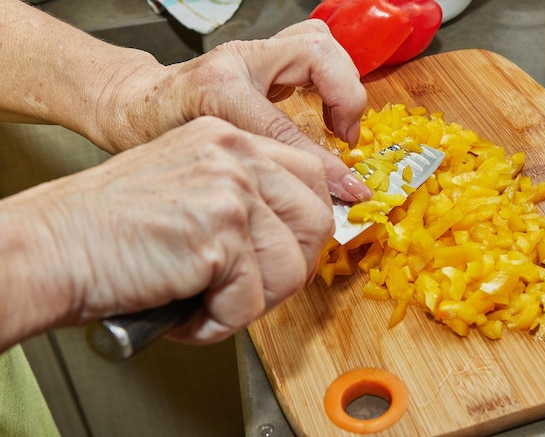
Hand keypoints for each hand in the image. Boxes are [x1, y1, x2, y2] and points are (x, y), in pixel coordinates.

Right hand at [2, 117, 333, 345]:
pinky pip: (250, 303)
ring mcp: (229, 191)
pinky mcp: (218, 235)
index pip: (310, 176)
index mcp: (229, 139)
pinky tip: (186, 311)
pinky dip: (219, 324)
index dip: (308, 225)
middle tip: (250, 288)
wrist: (51, 245)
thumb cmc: (108, 226)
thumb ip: (242, 198)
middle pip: (314, 221)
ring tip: (208, 301)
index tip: (297, 253)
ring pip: (290, 269)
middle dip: (289, 269)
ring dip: (251, 302)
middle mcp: (235, 155)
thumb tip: (291, 237)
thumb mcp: (187, 186)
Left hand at [98, 20, 370, 201]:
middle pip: (314, 52)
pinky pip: (310, 49)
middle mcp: (238, 61)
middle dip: (345, 96)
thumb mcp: (200, 164)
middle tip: (345, 136)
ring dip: (343, 80)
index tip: (347, 188)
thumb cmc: (156, 136)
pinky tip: (326, 107)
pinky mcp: (260, 55)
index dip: (324, 164)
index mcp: (217, 90)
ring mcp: (250, 53)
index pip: (286, 126)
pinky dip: (331, 76)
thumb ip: (254, 177)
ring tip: (341, 122)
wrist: (137, 105)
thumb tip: (307, 200)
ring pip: (317, 41)